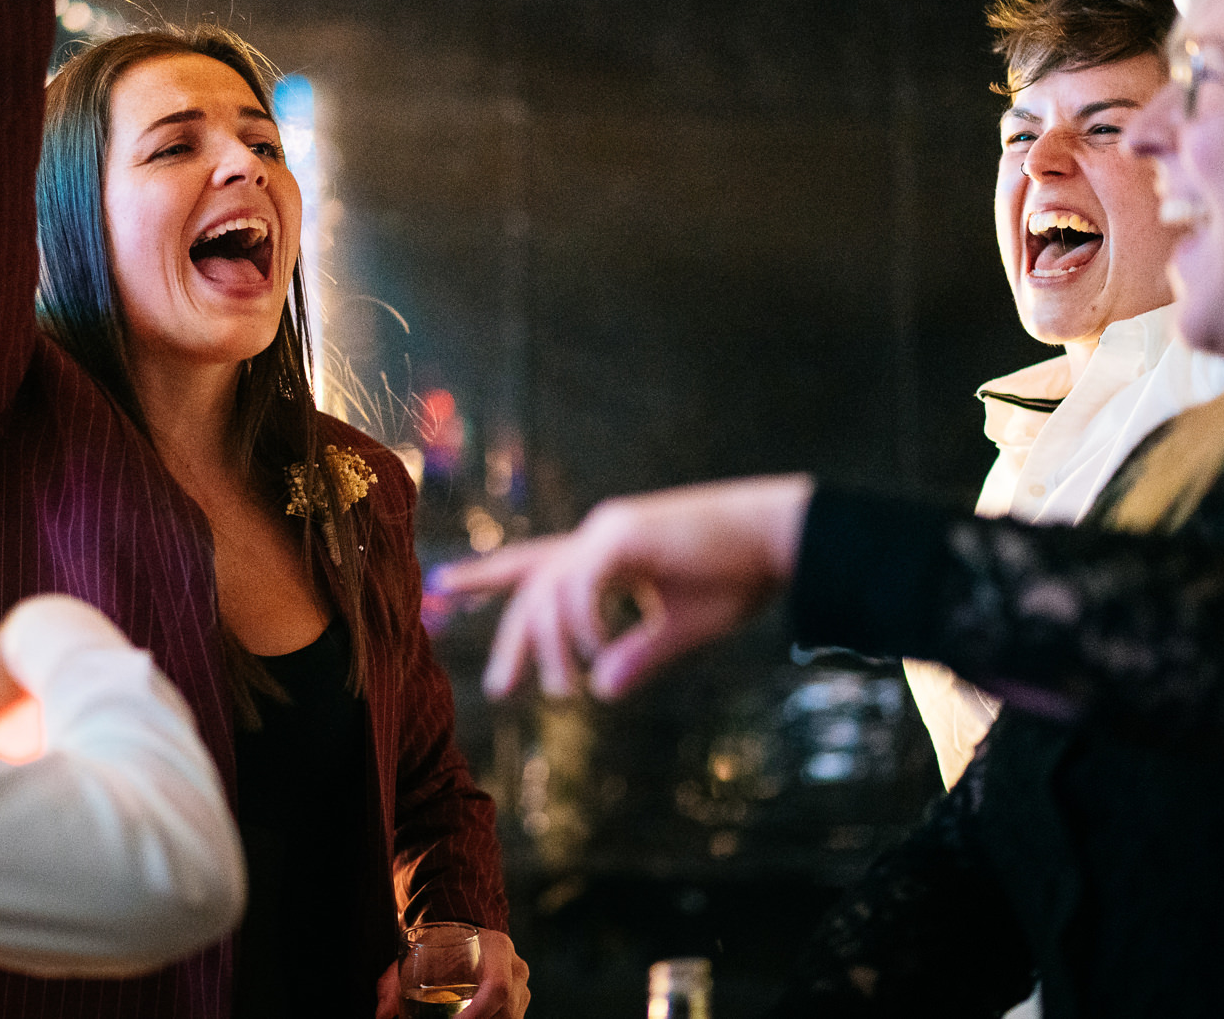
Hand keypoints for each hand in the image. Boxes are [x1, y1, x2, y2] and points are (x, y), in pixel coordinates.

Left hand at [374, 931, 529, 1018]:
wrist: (465, 932)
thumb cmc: (439, 945)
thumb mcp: (416, 955)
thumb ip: (394, 984)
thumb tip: (383, 1015)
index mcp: (497, 948)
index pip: (497, 987)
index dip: (478, 1013)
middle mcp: (517, 969)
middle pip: (506, 1013)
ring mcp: (523, 989)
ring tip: (454, 1016)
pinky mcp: (520, 1004)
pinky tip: (465, 1017)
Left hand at [437, 475, 811, 700]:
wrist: (783, 537)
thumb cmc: (739, 575)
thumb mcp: (681, 629)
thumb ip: (638, 657)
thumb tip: (601, 691)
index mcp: (605, 552)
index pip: (533, 562)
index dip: (484, 574)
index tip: (441, 585)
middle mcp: (597, 535)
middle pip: (531, 587)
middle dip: (513, 641)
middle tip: (499, 690)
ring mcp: (608, 531)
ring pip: (549, 591)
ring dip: (551, 647)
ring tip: (561, 693)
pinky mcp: (625, 535)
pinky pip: (580, 584)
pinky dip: (582, 624)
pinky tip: (596, 656)